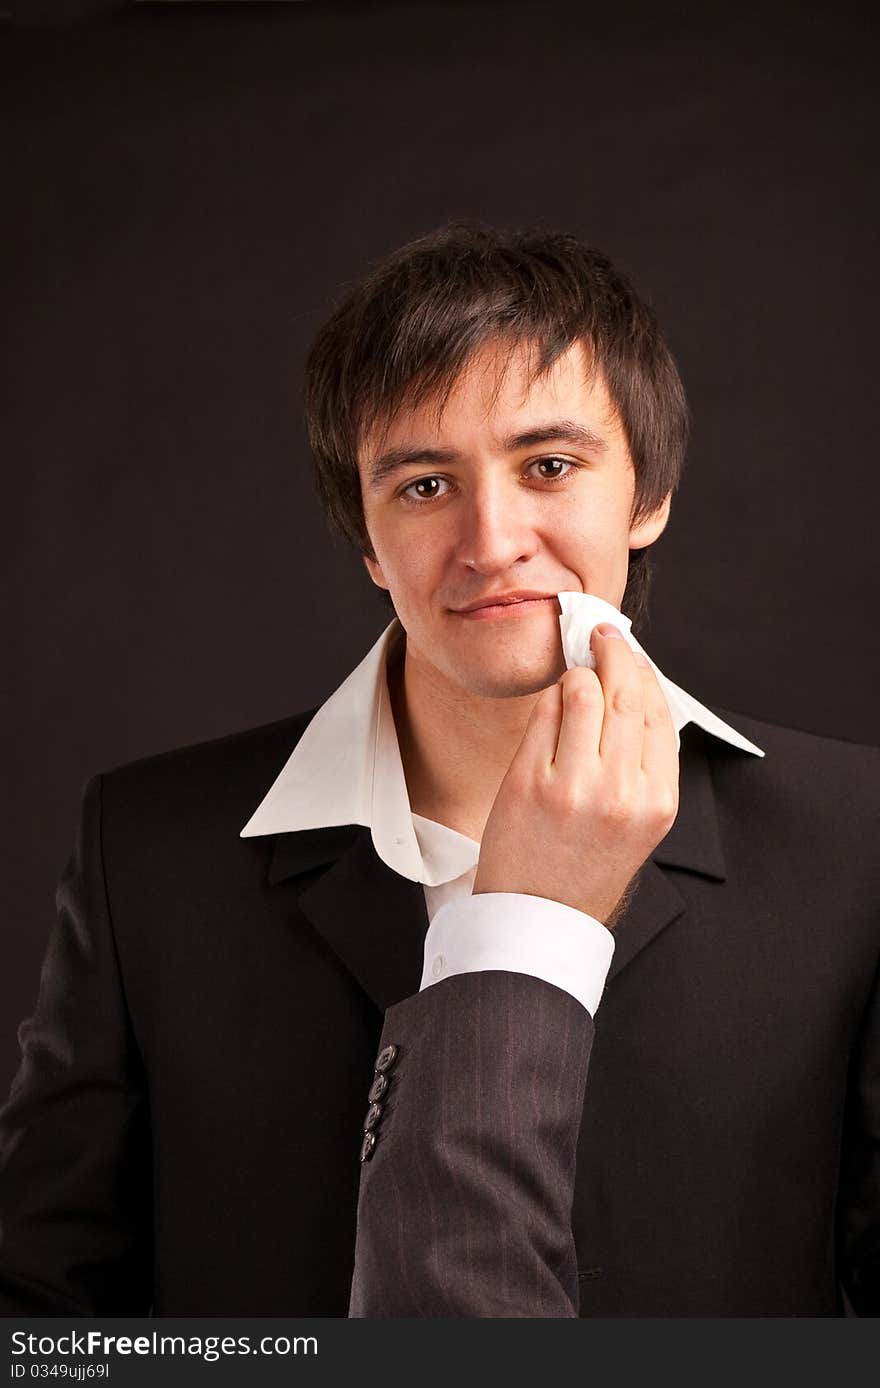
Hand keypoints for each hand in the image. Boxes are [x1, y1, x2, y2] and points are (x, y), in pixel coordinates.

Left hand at [473, 624, 678, 926]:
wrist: (541, 916)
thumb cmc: (587, 866)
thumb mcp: (638, 822)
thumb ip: (641, 762)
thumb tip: (630, 687)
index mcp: (657, 802)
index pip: (660, 713)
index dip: (645, 673)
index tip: (632, 653)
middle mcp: (621, 792)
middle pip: (626, 695)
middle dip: (614, 652)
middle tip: (600, 634)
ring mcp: (574, 786)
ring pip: (583, 694)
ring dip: (577, 672)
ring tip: (574, 671)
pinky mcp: (530, 783)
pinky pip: (544, 715)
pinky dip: (550, 697)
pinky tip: (552, 700)